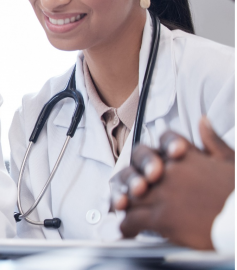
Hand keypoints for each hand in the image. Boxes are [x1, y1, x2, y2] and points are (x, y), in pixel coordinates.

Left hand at [113, 118, 234, 249]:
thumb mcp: (231, 162)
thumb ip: (212, 142)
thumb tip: (202, 121)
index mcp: (187, 155)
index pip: (163, 141)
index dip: (161, 150)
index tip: (157, 165)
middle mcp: (170, 171)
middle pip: (138, 168)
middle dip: (133, 179)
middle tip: (136, 190)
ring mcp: (163, 194)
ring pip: (131, 194)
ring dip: (126, 202)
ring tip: (126, 210)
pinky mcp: (161, 218)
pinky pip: (131, 219)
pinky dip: (126, 226)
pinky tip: (129, 230)